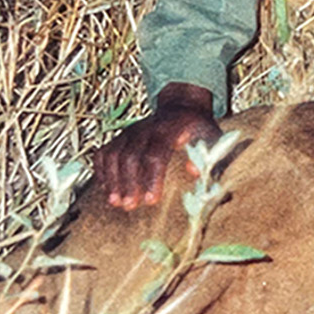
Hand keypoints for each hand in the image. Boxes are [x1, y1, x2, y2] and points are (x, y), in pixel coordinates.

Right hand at [90, 82, 221, 210]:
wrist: (182, 108)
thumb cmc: (199, 131)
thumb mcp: (212, 138)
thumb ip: (209, 156)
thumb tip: (195, 173)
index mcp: (170, 129)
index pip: (156, 153)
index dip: (152, 178)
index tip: (151, 200)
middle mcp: (146, 128)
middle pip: (130, 156)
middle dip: (128, 183)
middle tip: (129, 206)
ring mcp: (130, 131)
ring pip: (113, 154)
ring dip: (112, 179)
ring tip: (115, 202)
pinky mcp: (120, 136)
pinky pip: (104, 152)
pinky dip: (101, 170)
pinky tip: (105, 188)